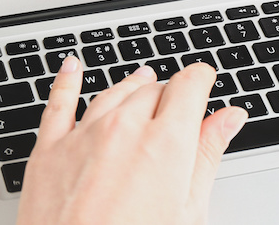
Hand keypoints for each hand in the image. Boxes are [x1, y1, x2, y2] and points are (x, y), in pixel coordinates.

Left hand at [16, 56, 248, 224]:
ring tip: (142, 83)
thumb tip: (229, 119)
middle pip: (152, 89)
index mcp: (165, 143)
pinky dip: (67, 79)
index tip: (204, 81)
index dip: (200, 79)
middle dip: (168, 93)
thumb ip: (207, 156)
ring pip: (112, 92)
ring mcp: (82, 136)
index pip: (188, 85)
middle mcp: (123, 129)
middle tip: (176, 107)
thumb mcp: (187, 213)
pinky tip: (73, 67)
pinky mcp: (48, 149)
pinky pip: (58, 102)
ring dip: (131, 86)